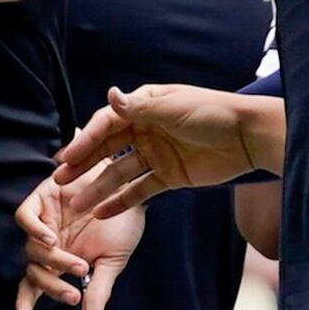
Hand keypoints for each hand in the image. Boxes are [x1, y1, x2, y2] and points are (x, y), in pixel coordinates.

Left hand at [11, 174, 134, 309]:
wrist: (130, 188)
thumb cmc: (122, 224)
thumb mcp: (112, 262)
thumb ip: (99, 290)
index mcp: (60, 261)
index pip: (35, 285)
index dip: (25, 302)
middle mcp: (47, 243)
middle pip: (32, 271)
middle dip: (51, 287)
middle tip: (74, 296)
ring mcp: (42, 221)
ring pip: (31, 248)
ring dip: (54, 262)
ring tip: (80, 265)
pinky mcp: (42, 199)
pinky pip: (24, 217)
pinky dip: (33, 230)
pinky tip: (50, 239)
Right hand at [54, 83, 277, 219]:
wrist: (249, 137)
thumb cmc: (213, 113)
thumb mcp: (174, 109)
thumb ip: (140, 108)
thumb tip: (110, 96)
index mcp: (144, 107)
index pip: (106, 124)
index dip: (85, 141)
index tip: (66, 159)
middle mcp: (145, 129)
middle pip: (107, 149)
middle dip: (83, 166)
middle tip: (59, 182)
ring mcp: (156, 154)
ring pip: (120, 173)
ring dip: (99, 188)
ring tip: (77, 205)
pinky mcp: (169, 176)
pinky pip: (141, 191)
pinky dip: (122, 202)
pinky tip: (102, 213)